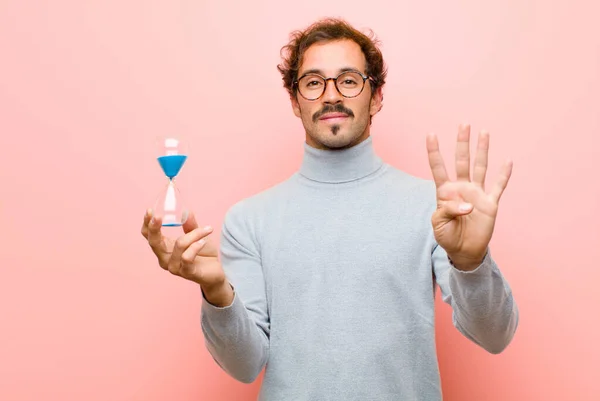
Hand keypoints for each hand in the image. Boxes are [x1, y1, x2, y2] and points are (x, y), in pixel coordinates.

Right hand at [141, 209, 232, 304]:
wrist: (216, 271)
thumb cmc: (203, 253)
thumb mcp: (197, 235)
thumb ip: (191, 225)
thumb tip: (187, 211)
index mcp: (164, 247)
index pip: (149, 236)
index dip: (147, 224)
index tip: (149, 210)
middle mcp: (165, 258)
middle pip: (154, 242)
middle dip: (154, 228)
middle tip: (159, 216)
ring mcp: (174, 267)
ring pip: (179, 244)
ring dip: (194, 235)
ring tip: (206, 230)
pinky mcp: (187, 273)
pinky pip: (187, 257)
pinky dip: (196, 246)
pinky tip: (203, 241)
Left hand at [426, 124, 511, 270]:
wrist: (464, 251)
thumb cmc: (447, 236)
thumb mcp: (439, 224)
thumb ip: (449, 210)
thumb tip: (468, 205)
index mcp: (445, 192)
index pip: (438, 168)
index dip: (434, 152)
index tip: (431, 134)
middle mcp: (461, 188)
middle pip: (461, 161)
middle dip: (462, 143)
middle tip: (464, 124)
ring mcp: (477, 194)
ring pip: (480, 167)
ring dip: (482, 150)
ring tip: (484, 132)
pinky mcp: (490, 203)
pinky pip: (498, 186)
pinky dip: (504, 174)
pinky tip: (508, 161)